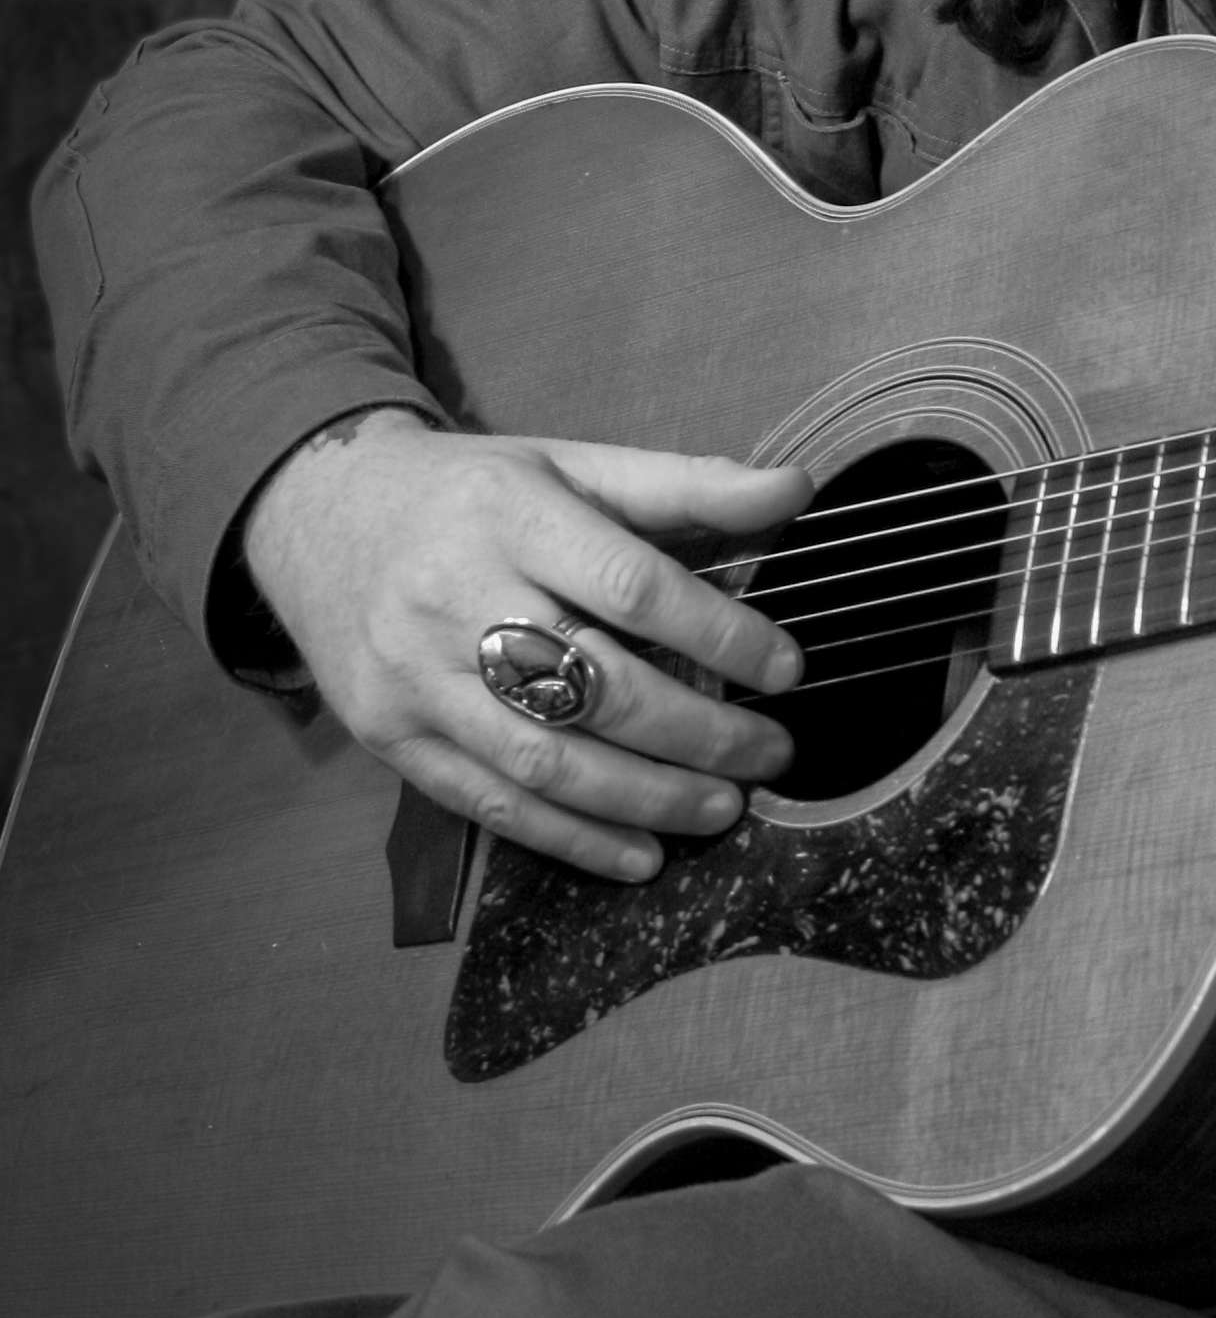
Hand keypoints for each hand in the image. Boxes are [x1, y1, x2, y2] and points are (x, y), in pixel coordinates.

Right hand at [243, 409, 815, 879]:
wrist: (320, 516)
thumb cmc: (475, 492)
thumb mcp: (573, 463)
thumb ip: (685, 484)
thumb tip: (793, 489)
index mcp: (512, 515)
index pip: (631, 586)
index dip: (718, 633)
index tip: (787, 668)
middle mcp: (455, 597)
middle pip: (592, 685)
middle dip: (697, 732)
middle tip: (772, 753)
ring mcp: (414, 678)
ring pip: (543, 760)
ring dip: (645, 798)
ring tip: (724, 808)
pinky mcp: (390, 738)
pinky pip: (489, 804)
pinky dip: (571, 839)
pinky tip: (640, 855)